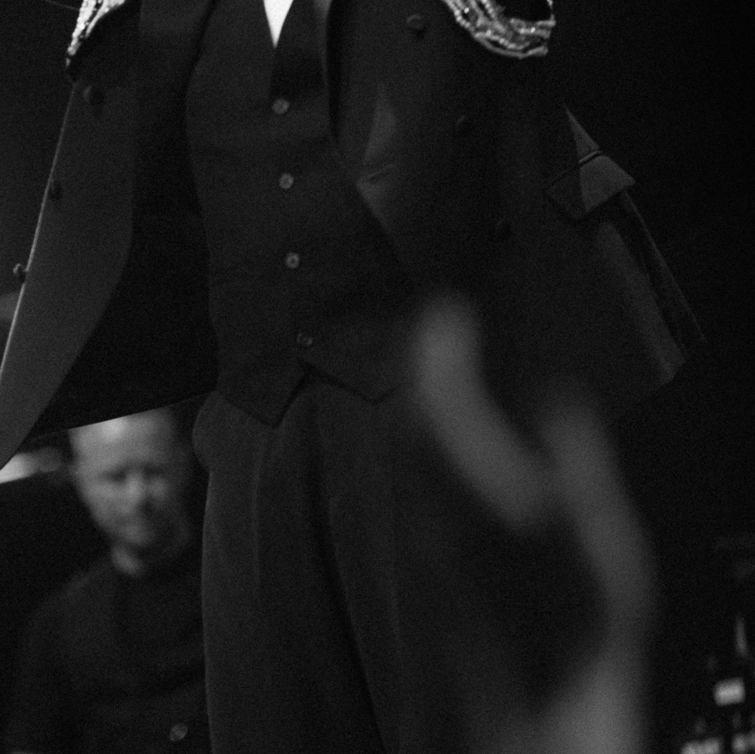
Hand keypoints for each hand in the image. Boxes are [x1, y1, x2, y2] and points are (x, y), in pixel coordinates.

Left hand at [413, 302, 650, 753]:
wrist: (533, 699)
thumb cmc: (577, 624)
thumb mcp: (603, 532)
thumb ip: (578, 454)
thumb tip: (558, 400)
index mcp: (481, 483)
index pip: (440, 393)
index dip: (440, 345)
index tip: (448, 310)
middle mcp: (434, 500)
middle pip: (412, 412)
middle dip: (424, 364)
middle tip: (441, 325)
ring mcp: (420, 527)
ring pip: (404, 443)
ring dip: (419, 399)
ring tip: (440, 366)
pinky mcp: (420, 551)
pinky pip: (409, 474)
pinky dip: (421, 439)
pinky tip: (441, 436)